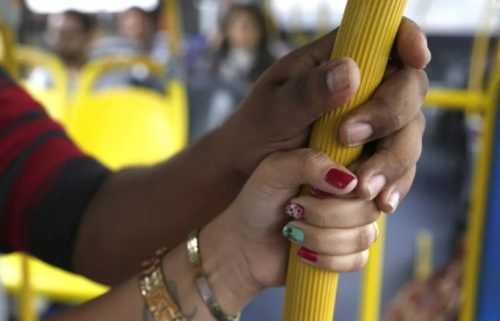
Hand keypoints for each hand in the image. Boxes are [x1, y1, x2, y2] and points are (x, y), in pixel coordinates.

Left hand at [202, 149, 380, 312]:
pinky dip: (327, 259)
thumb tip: (350, 181)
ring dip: (322, 238)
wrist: (243, 245)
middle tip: (294, 209)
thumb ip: (309, 163)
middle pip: (369, 206)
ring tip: (293, 231)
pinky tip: (303, 253)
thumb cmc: (257, 202)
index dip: (358, 182)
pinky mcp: (348, 254)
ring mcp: (352, 225)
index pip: (373, 169)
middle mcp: (351, 194)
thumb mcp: (275, 170)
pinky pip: (358, 259)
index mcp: (338, 166)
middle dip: (326, 214)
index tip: (331, 190)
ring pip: (365, 235)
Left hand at [218, 18, 428, 212]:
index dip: (409, 41)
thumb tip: (351, 71)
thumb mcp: (273, 109)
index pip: (386, 38)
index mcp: (337, 62)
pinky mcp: (375, 157)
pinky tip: (380, 201)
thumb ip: (308, 92)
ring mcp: (374, 125)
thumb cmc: (255, 131)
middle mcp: (364, 90)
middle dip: (389, 115)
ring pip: (409, 133)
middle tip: (347, 138)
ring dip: (392, 159)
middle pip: (409, 89)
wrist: (248, 171)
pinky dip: (394, 184)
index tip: (415, 58)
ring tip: (362, 186)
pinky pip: (400, 169)